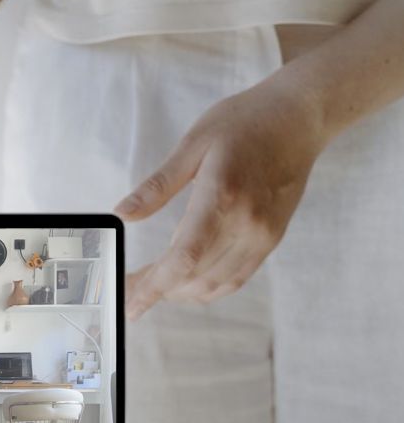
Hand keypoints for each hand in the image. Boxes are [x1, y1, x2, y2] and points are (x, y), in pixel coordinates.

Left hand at [115, 76, 326, 319]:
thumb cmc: (244, 122)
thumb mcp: (193, 144)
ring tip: (150, 288)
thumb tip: (123, 214)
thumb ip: (157, 185)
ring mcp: (262, 235)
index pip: (184, 257)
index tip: (131, 305)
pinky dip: (206, 288)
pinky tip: (184, 284)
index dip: (154, 287)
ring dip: (180, 293)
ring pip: (215, 285)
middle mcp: (247, 224)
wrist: (299, 118)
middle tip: (128, 290)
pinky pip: (235, 278)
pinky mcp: (270, 239)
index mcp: (223, 197)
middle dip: (157, 291)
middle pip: (195, 276)